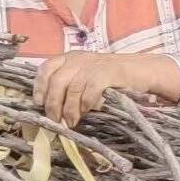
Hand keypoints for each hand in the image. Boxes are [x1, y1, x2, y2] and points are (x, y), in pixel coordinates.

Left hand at [33, 51, 156, 127]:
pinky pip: (89, 93)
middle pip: (57, 81)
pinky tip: (86, 113)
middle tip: (55, 120)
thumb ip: (69, 86)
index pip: (46, 68)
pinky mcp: (106, 74)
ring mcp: (93, 65)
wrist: (141, 70)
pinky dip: (85, 105)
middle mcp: (79, 59)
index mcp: (70, 57)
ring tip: (71, 122)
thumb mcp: (85, 76)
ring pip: (72, 90)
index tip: (38, 103)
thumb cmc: (110, 77)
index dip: (39, 86)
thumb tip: (51, 109)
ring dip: (69, 110)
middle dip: (53, 104)